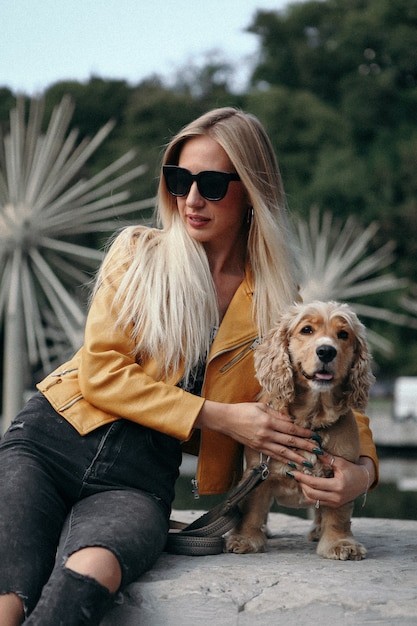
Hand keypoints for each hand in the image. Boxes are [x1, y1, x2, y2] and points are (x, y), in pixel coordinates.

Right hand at [196, 400, 321, 465]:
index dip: (304, 433)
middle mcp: (267, 434)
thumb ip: (278, 414)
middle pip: (290, 441)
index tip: (315, 436)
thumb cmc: (244, 410)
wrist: (227, 420)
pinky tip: (292, 464)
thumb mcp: (262, 407)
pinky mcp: (258, 448)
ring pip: (283, 452)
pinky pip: (274, 455)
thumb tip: (292, 421)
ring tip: (309, 462)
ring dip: (297, 457)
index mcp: (268, 421)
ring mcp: (262, 443)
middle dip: (306, 446)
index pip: (291, 428)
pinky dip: (284, 460)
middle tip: (318, 451)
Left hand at [290, 452, 374, 507]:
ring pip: (313, 500)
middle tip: (295, 475)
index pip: (315, 483)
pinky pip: (317, 502)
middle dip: (301, 484)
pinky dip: (310, 495)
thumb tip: (313, 450)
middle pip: (311, 494)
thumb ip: (327, 458)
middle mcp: (336, 497)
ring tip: (301, 480)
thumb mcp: (341, 462)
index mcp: (338, 486)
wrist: (363, 482)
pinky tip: (307, 486)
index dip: (302, 478)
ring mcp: (335, 503)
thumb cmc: (352, 470)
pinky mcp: (334, 505)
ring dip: (304, 491)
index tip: (293, 472)